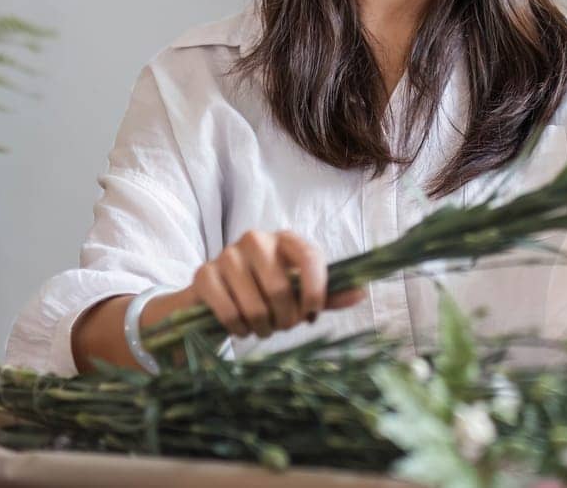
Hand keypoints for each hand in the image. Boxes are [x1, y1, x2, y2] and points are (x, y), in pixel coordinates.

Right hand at [183, 229, 366, 338]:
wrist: (214, 298)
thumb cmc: (265, 293)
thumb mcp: (299, 292)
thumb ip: (328, 294)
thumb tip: (362, 292)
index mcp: (286, 239)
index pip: (309, 258)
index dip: (315, 290)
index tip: (312, 315)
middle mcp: (256, 239)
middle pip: (280, 289)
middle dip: (285, 319)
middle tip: (283, 326)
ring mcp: (227, 254)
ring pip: (254, 305)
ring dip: (262, 328)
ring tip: (262, 328)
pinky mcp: (204, 275)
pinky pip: (228, 312)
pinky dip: (238, 329)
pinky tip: (241, 328)